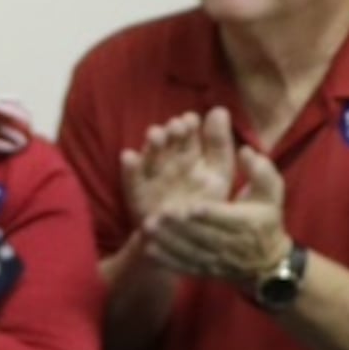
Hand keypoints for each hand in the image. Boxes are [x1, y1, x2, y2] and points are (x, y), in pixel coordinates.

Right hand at [120, 108, 239, 226]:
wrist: (188, 240)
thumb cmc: (206, 204)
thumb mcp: (219, 174)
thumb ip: (220, 145)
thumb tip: (219, 109)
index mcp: (189, 154)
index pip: (187, 132)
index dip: (188, 124)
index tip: (192, 120)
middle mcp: (169, 161)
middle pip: (167, 140)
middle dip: (170, 131)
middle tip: (177, 127)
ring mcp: (152, 176)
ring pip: (149, 154)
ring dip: (151, 144)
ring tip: (156, 136)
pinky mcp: (138, 194)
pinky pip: (131, 179)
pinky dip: (129, 168)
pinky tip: (129, 156)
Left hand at [144, 144, 291, 286]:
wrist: (268, 262)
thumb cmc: (266, 221)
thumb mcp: (271, 194)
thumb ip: (260, 171)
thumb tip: (245, 150)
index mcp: (247, 223)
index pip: (226, 218)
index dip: (208, 213)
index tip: (190, 206)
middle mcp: (232, 244)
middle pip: (204, 235)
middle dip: (181, 225)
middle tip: (160, 212)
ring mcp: (217, 260)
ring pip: (191, 250)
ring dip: (168, 240)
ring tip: (149, 226)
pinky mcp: (205, 271)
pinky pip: (184, 266)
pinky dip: (167, 259)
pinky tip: (149, 248)